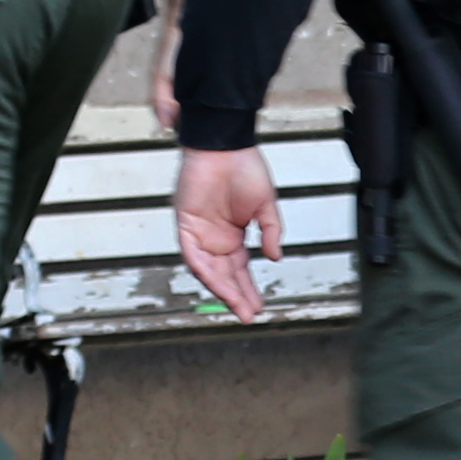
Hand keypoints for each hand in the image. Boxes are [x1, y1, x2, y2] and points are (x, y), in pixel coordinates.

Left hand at [172, 147, 281, 322]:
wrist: (225, 145)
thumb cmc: (244, 168)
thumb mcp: (266, 205)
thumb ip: (270, 232)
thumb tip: (275, 258)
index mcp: (232, 235)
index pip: (239, 269)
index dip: (248, 289)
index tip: (259, 307)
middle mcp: (214, 238)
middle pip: (224, 275)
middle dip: (237, 296)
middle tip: (250, 314)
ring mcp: (199, 233)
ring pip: (208, 270)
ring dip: (222, 289)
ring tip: (238, 306)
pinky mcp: (186, 224)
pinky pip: (192, 254)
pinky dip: (205, 270)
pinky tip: (220, 284)